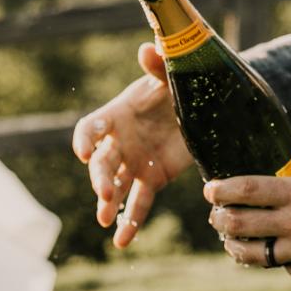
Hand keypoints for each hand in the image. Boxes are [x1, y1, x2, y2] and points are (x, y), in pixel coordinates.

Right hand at [72, 42, 191, 247]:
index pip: (91, 127)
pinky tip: (123, 242)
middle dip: (99, 177)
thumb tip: (148, 48)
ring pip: (116, 186)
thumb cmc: (182, 83)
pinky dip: (131, 222)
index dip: (85, 139)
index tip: (84, 151)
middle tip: (104, 192)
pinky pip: (139, 203)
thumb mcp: (173, 73)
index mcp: (118, 113)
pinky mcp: (153, 178)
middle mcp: (120, 140)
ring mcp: (134, 162)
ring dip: (108, 202)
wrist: (206, 104)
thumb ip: (159, 65)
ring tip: (106, 219)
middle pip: (101, 162)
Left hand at [206, 132, 290, 281]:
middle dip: (219, 219)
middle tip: (216, 213)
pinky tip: (272, 249)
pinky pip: (280, 266)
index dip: (221, 190)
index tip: (209, 189)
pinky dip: (274, 258)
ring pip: (252, 254)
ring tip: (230, 238)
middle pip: (240, 225)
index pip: (246, 191)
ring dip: (234, 245)